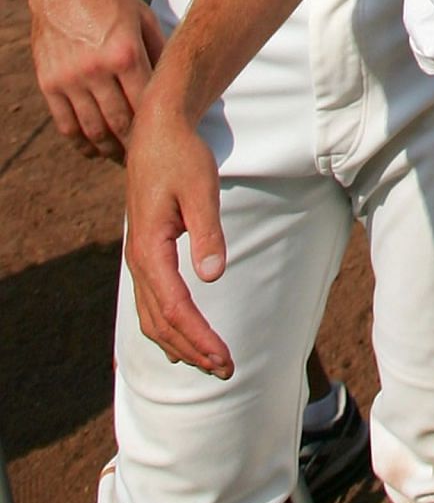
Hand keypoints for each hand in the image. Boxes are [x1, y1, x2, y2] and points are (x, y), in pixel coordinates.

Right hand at [26, 0, 165, 157]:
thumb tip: (173, 84)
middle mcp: (96, 70)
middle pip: (118, 123)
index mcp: (125, 54)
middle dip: (133, 146)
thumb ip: (159, 53)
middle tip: (145, 158)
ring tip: (121, 157)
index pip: (144, 105)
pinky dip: (79, 141)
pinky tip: (92, 149)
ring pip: (91, 129)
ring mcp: (69, 78)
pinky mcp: (49, 83)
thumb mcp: (144, 19)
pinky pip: (65, 123)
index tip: (164, 141)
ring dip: (108, 149)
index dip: (154, 128)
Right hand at [125, 100, 232, 377]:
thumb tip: (213, 275)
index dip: (199, 337)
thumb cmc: (182, 158)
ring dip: (181, 343)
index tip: (224, 357)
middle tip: (226, 370)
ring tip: (211, 363)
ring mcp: (140, 259)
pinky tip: (182, 341)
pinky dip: (167, 328)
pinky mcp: (146, 253)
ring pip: (153, 317)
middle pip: (161, 321)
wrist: (157, 132)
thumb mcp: (200, 189)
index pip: (175, 308)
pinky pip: (152, 303)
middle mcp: (139, 260)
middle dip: (193, 350)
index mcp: (149, 249)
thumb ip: (207, 232)